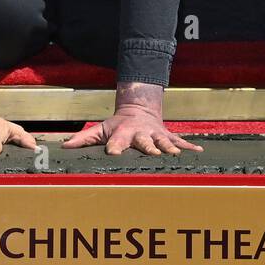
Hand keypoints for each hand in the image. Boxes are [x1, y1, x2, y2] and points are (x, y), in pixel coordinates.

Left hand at [62, 105, 203, 155]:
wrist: (139, 110)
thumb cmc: (117, 126)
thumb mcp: (100, 129)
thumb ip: (83, 139)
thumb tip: (64, 146)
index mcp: (123, 134)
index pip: (117, 141)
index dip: (114, 147)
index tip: (112, 153)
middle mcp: (141, 134)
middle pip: (145, 142)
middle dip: (149, 147)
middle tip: (154, 154)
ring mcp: (156, 135)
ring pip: (164, 142)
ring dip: (171, 148)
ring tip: (177, 154)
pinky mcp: (168, 137)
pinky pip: (181, 142)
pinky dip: (190, 147)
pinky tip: (200, 151)